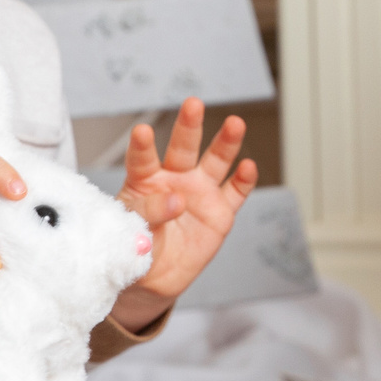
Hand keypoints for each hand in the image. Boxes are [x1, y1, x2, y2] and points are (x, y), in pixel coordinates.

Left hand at [110, 98, 258, 330]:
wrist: (154, 276)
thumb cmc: (136, 246)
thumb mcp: (132, 230)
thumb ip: (151, 212)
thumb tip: (178, 201)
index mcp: (145, 180)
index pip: (143, 159)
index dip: (143, 146)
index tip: (142, 132)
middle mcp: (175, 179)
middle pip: (183, 148)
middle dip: (189, 126)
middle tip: (193, 104)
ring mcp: (200, 193)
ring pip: (215, 162)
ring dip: (226, 142)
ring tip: (234, 123)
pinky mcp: (220, 212)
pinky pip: (235, 193)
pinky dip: (244, 180)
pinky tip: (248, 166)